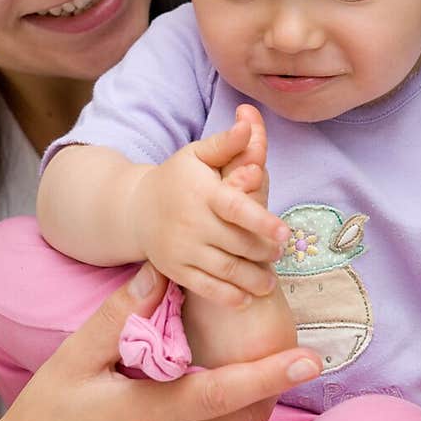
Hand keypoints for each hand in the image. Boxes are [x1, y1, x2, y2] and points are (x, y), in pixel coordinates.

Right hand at [0, 263, 320, 420]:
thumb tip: (162, 272)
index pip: (225, 394)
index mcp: (145, 416)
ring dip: (237, 415)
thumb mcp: (72, 361)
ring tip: (212, 389)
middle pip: (243, 419)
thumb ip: (120, 316)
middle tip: (264, 358)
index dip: (271, 374)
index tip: (312, 358)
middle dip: (261, 387)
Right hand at [129, 116, 288, 305]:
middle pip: (238, 243)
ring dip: (253, 279)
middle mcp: (191, 222)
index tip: (285, 233)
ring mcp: (181, 249)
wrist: (135, 209)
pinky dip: (228, 297)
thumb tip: (248, 122)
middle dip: (264, 253)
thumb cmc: (177, 178)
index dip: (262, 221)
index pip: (236, 208)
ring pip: (226, 270)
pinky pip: (206, 288)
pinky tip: (246, 298)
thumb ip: (226, 144)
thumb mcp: (197, 155)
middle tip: (280, 254)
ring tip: (269, 282)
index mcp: (203, 192)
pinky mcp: (175, 270)